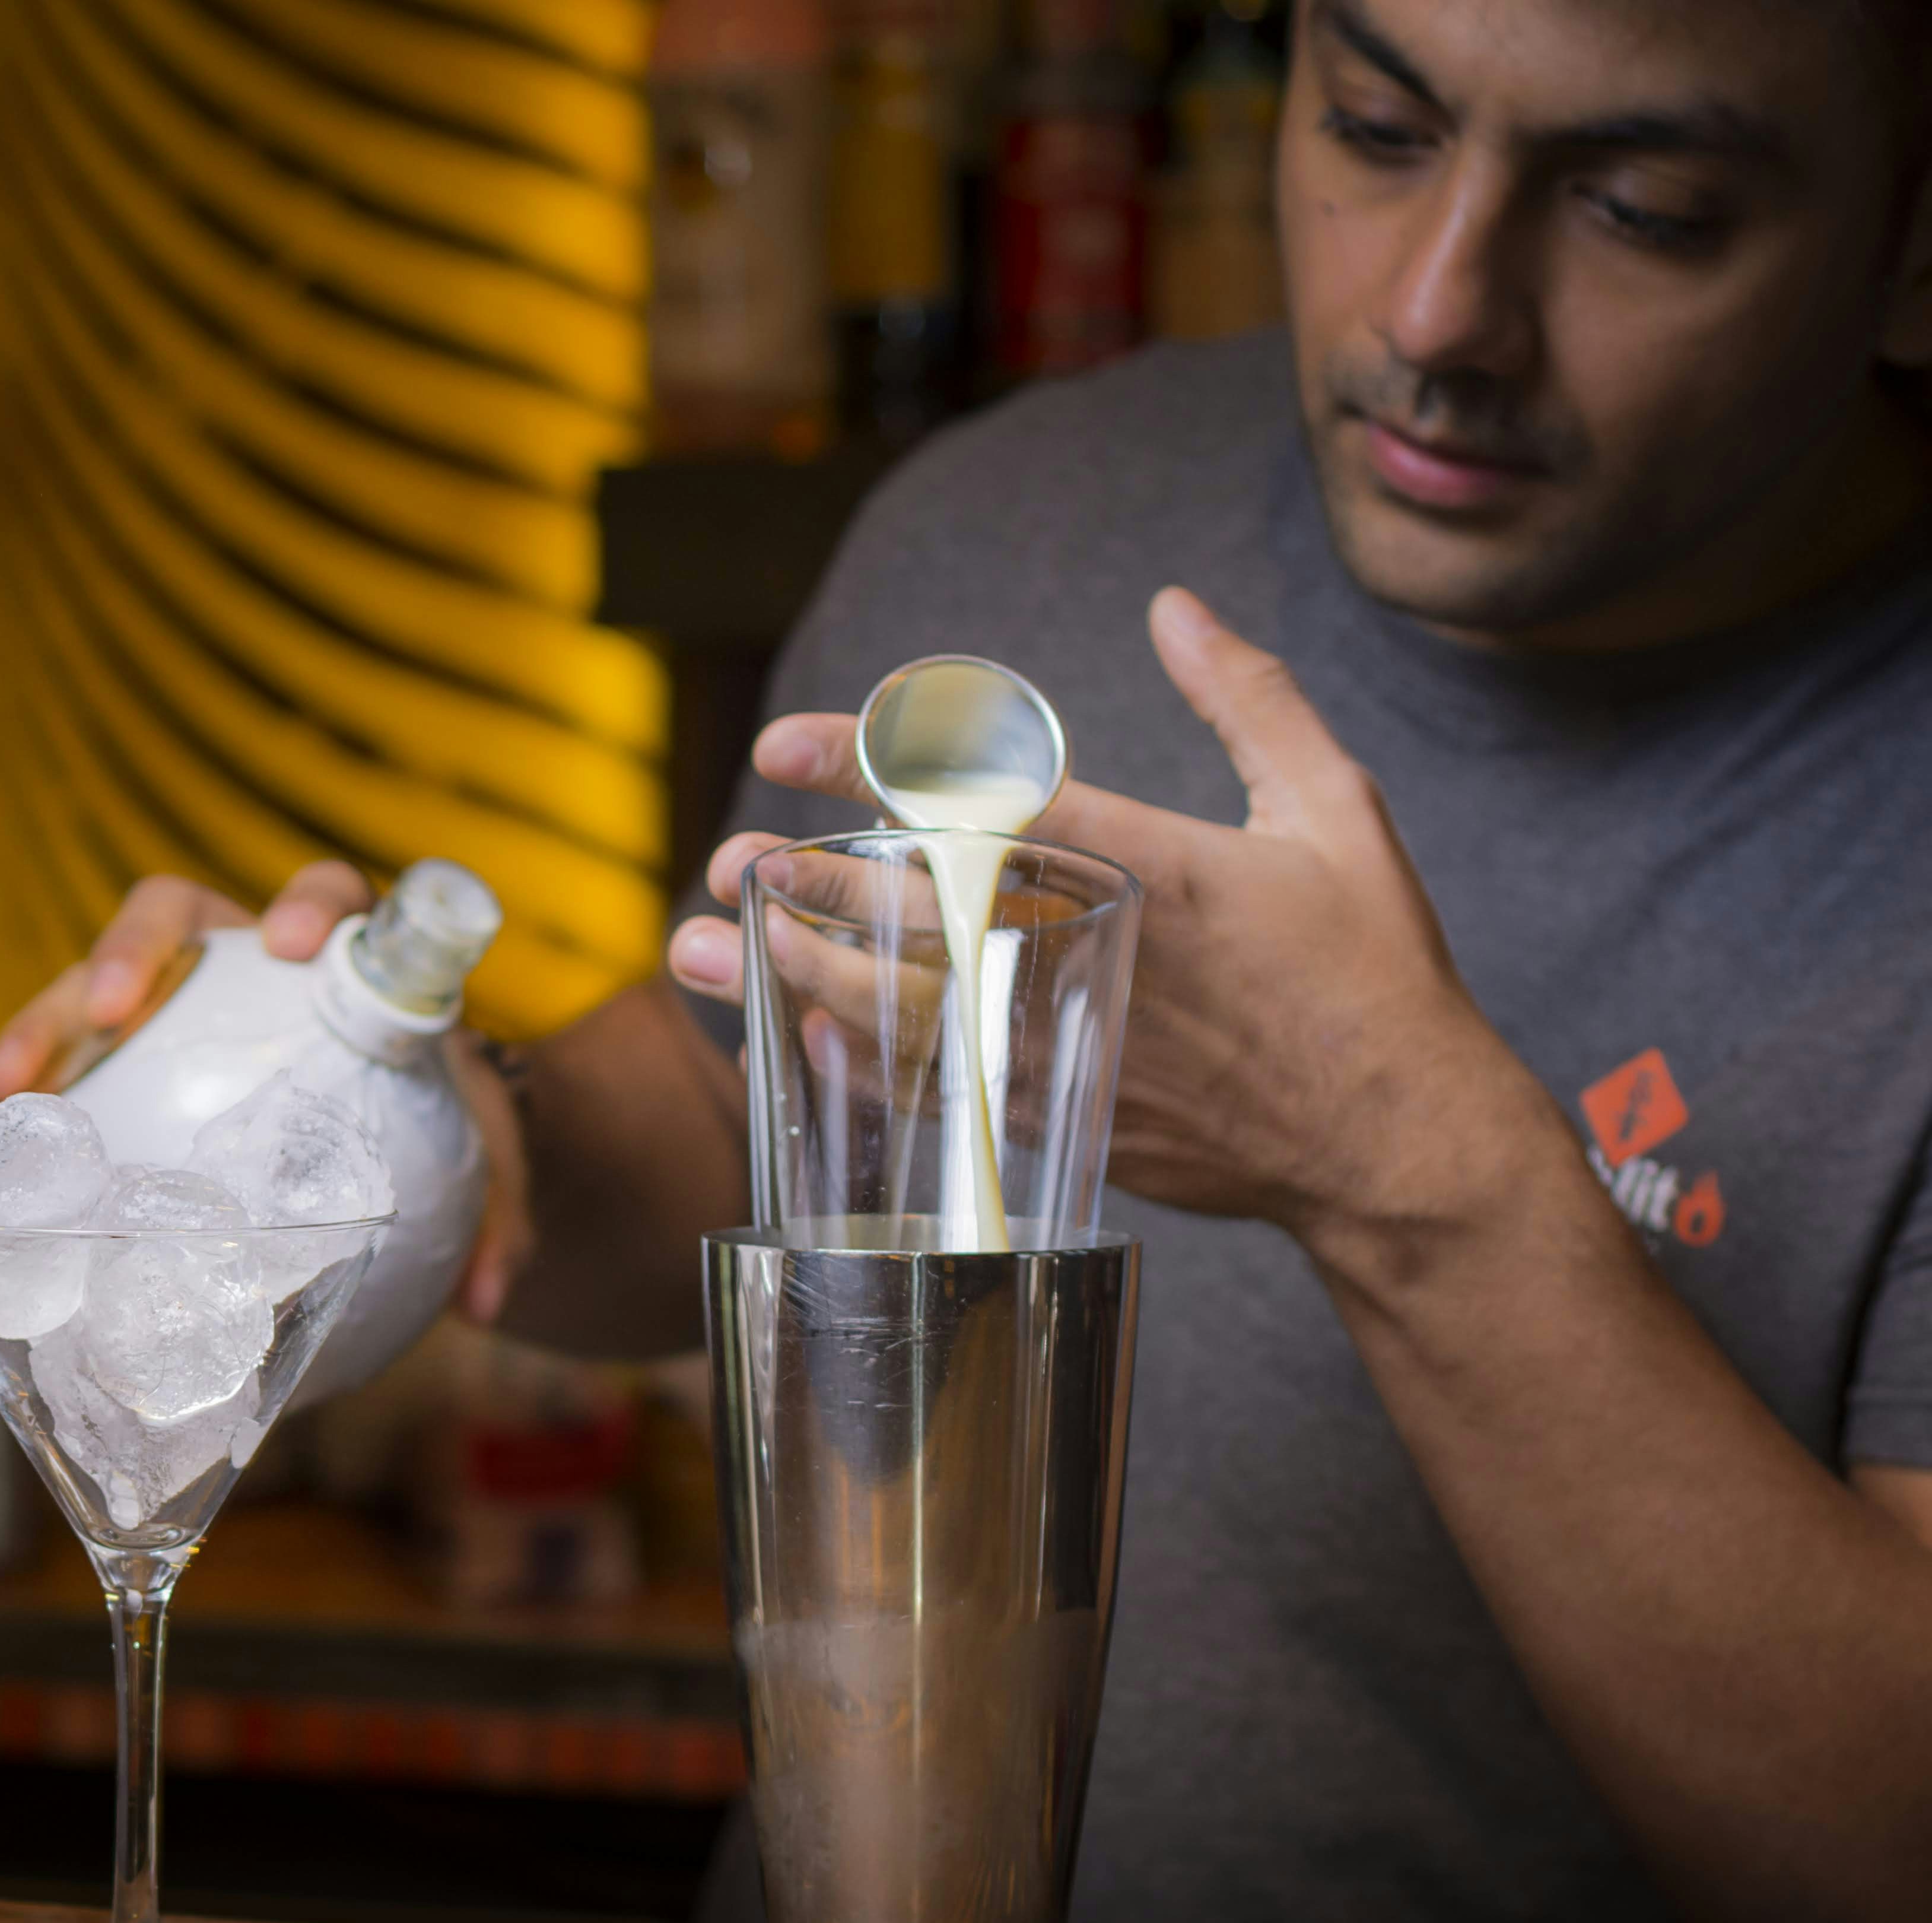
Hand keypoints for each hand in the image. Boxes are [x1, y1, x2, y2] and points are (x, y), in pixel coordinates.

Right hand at [0, 861, 534, 1327]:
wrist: (407, 1147)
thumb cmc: (445, 1135)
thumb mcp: (485, 1172)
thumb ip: (502, 1223)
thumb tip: (488, 1301)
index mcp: (342, 967)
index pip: (330, 896)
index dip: (308, 904)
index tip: (291, 944)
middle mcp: (249, 966)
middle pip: (181, 916)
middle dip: (139, 946)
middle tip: (114, 1005)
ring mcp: (180, 1003)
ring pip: (104, 979)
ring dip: (51, 1020)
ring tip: (11, 1088)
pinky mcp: (133, 1054)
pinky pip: (73, 1054)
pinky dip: (35, 1085)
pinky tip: (3, 1141)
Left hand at [668, 589, 1557, 1256]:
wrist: (1395, 1141)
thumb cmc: (1372, 969)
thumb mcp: (1333, 806)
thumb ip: (1248, 699)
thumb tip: (1176, 606)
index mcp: (1153, 872)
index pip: (981, 800)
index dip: (870, 765)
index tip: (788, 743)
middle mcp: (1091, 962)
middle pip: (915, 920)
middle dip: (810, 888)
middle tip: (725, 863)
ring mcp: (1072, 1053)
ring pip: (905, 1016)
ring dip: (798, 983)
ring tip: (701, 958)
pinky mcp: (1069, 1124)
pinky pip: (938, 1100)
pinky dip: (861, 1071)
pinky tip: (795, 1047)